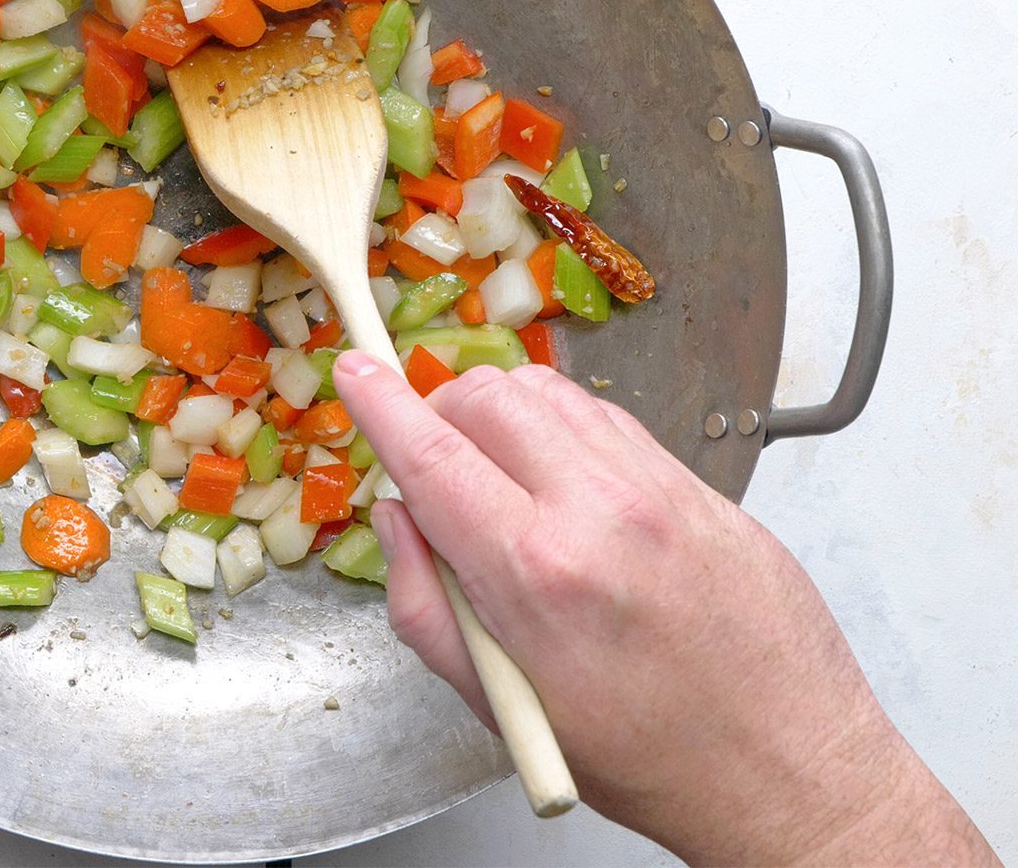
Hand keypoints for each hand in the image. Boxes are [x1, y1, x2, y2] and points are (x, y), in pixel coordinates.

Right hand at [333, 354, 993, 864]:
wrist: (786, 769)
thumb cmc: (643, 757)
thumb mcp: (500, 705)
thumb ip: (425, 603)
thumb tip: (396, 520)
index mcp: (536, 572)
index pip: (431, 453)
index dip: (379, 403)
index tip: (355, 372)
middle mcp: (601, 512)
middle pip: (488, 396)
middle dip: (441, 412)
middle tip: (437, 463)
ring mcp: (661, 490)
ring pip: (551, 392)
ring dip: (504, 415)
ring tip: (503, 478)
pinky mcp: (703, 487)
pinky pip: (611, 421)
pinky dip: (566, 432)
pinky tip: (567, 487)